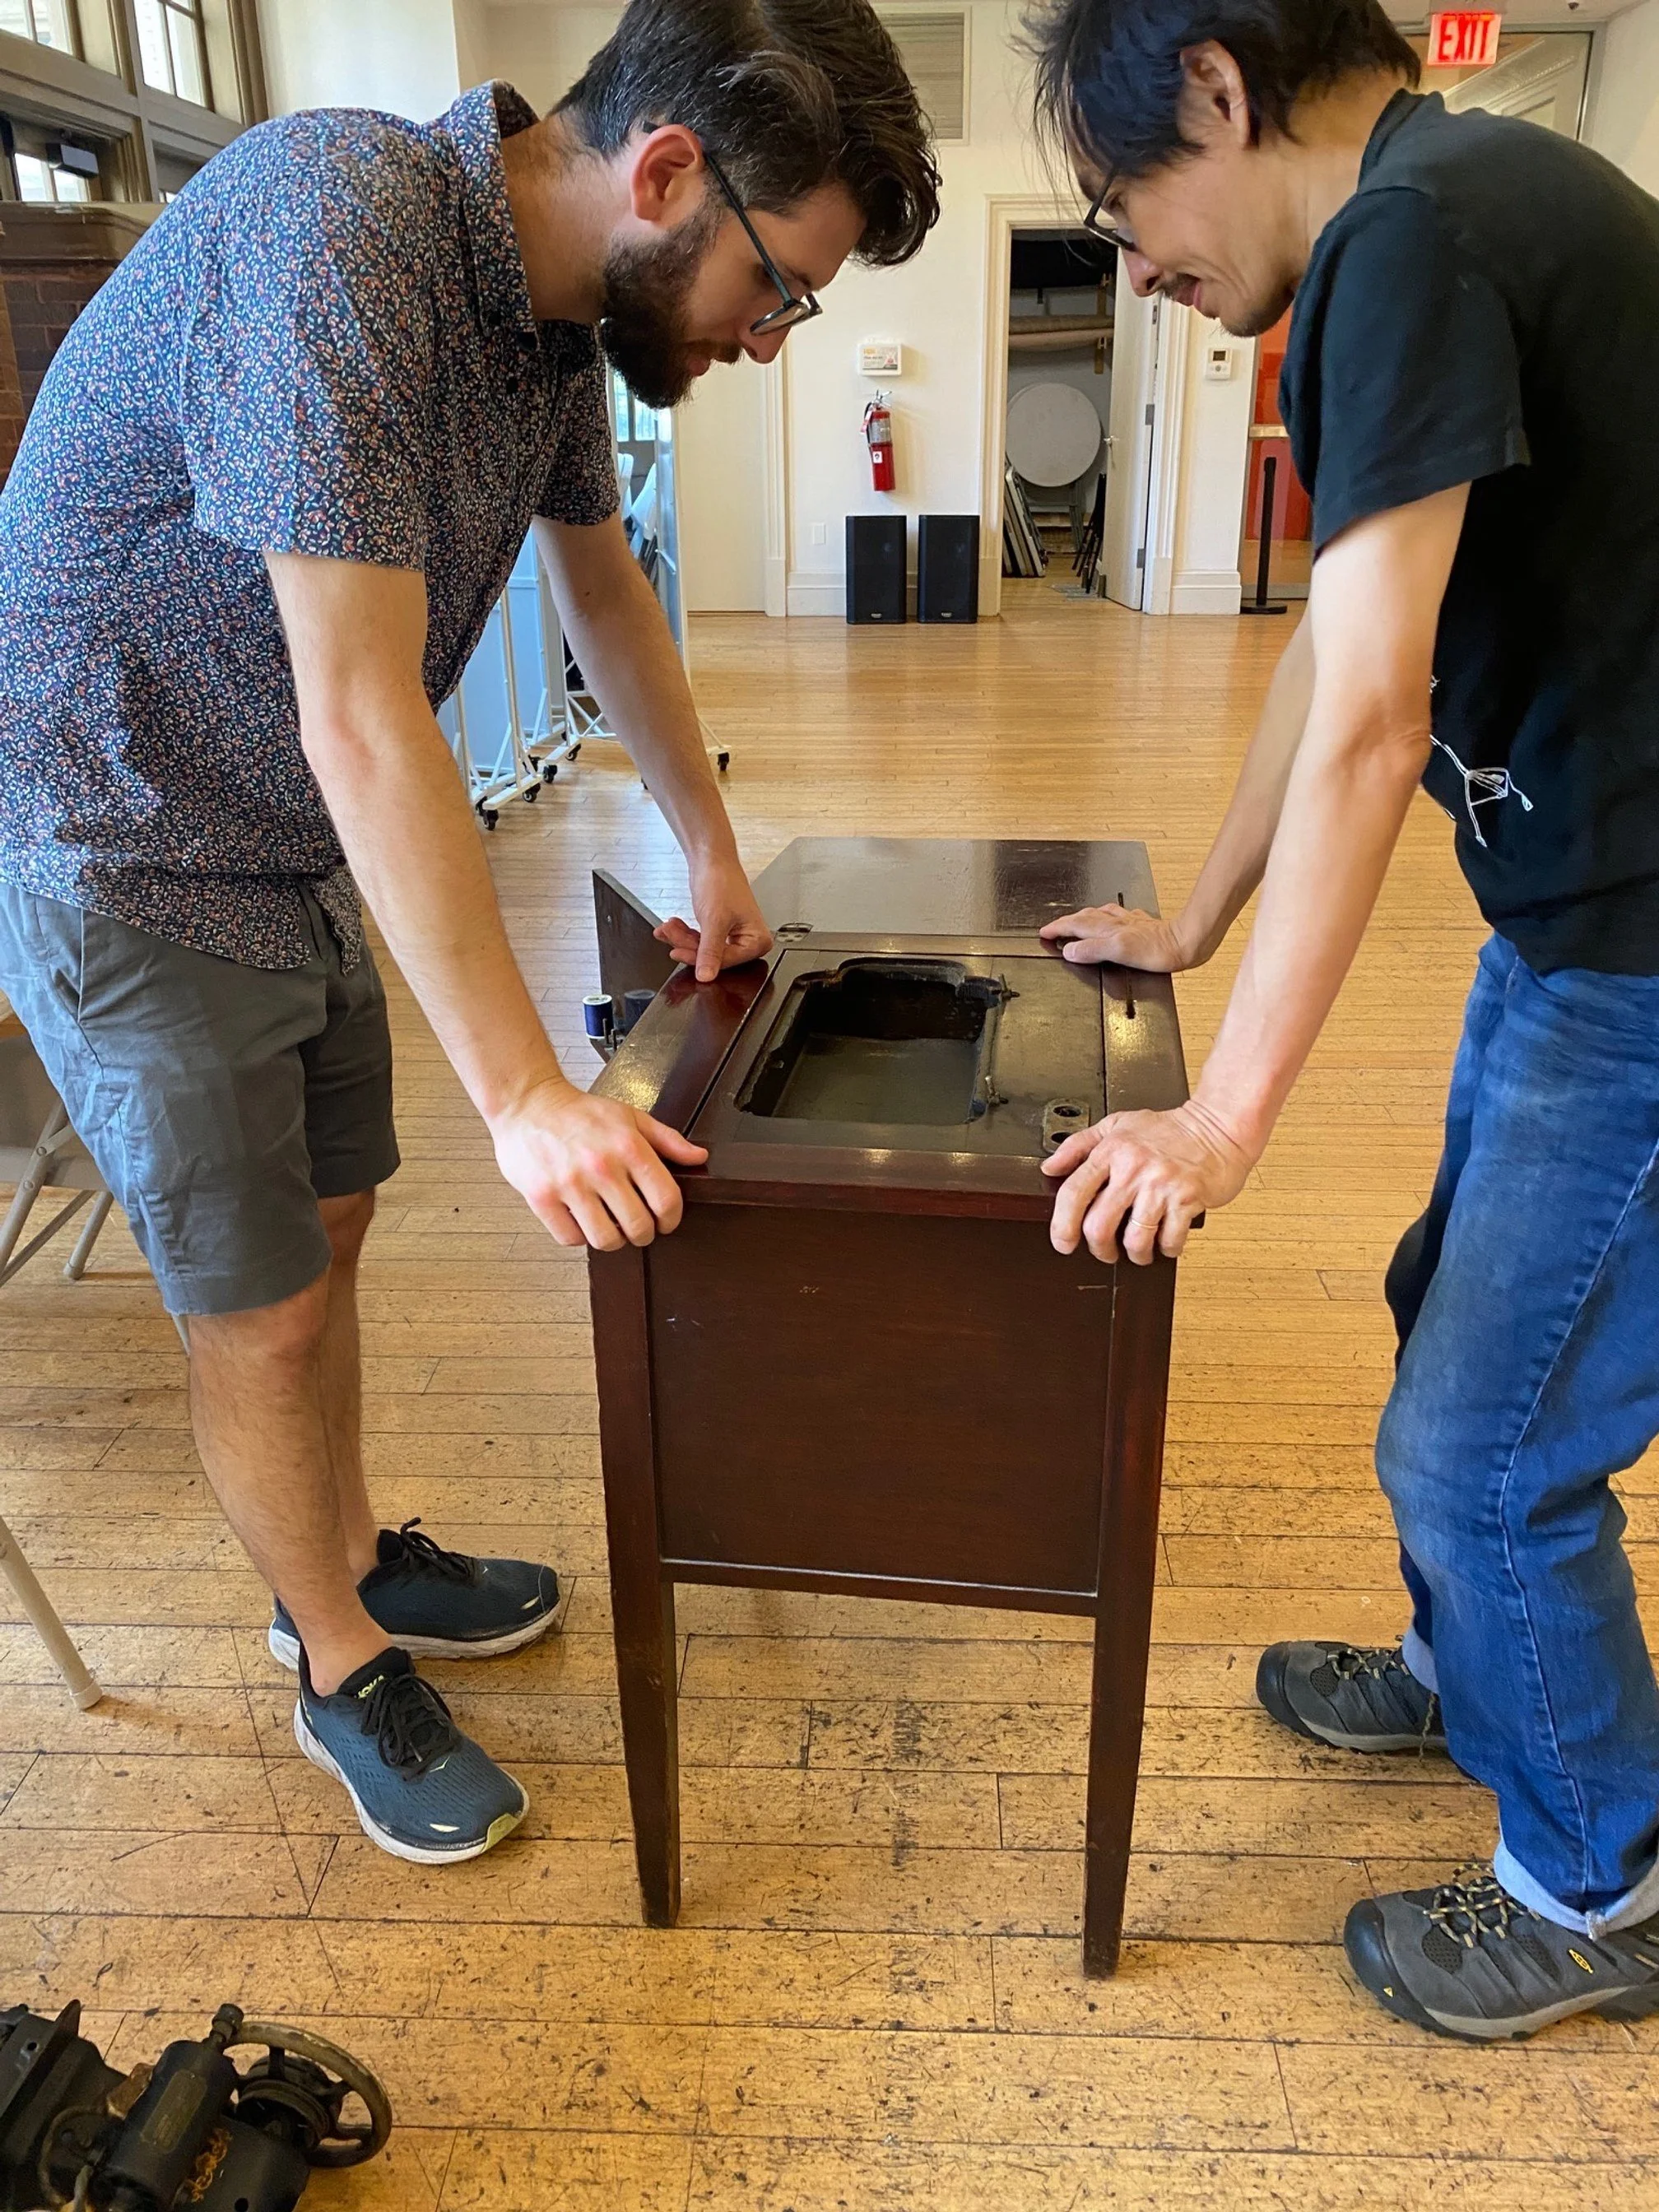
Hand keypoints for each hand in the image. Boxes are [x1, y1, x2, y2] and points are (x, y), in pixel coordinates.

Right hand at [491, 1079, 706, 1248]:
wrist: (527, 1104)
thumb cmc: (580, 1113)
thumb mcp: (630, 1117)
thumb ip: (668, 1140)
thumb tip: (699, 1157)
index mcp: (628, 1146)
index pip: (666, 1200)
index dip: (671, 1219)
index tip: (666, 1221)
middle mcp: (601, 1167)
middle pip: (638, 1227)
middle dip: (644, 1233)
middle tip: (637, 1226)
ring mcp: (569, 1184)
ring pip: (605, 1239)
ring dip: (613, 1239)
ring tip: (610, 1226)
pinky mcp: (541, 1197)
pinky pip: (571, 1238)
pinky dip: (579, 1236)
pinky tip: (581, 1220)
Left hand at [656, 859, 773, 981]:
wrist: (710, 859)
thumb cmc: (721, 880)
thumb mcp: (714, 921)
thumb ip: (710, 952)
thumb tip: (707, 975)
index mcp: (757, 941)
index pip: (726, 962)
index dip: (699, 958)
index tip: (678, 952)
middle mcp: (749, 940)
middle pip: (713, 956)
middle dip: (687, 944)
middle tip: (670, 934)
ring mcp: (734, 936)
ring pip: (703, 949)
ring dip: (682, 938)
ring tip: (669, 927)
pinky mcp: (720, 930)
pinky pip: (700, 940)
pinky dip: (684, 934)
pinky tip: (672, 927)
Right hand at [1039, 904, 1194, 970]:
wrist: (1186, 943)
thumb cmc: (1158, 950)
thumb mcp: (1119, 952)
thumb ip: (1092, 950)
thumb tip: (1069, 950)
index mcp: (1108, 928)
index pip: (1075, 926)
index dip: (1058, 929)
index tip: (1044, 933)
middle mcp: (1117, 922)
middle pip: (1085, 917)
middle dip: (1067, 921)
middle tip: (1055, 927)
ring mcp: (1130, 922)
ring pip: (1101, 914)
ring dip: (1086, 917)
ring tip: (1078, 919)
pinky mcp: (1143, 926)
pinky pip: (1120, 917)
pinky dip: (1109, 917)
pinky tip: (1115, 919)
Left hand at [1042, 1098, 1254, 1263]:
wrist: (1220, 1126)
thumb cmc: (1169, 1129)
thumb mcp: (1117, 1125)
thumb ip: (1079, 1145)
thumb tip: (1050, 1167)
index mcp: (1112, 1150)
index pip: (1073, 1193)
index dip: (1061, 1224)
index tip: (1063, 1242)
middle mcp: (1134, 1168)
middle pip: (1099, 1225)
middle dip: (1099, 1249)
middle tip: (1104, 1251)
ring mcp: (1162, 1185)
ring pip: (1134, 1240)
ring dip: (1135, 1254)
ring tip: (1139, 1250)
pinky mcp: (1189, 1199)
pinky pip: (1169, 1240)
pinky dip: (1167, 1249)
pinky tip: (1166, 1241)